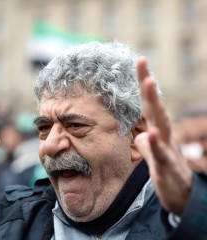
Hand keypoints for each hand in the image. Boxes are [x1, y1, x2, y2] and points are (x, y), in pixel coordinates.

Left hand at [134, 57, 192, 215]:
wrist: (182, 197)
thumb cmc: (168, 172)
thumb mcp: (153, 156)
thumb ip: (146, 144)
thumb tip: (142, 136)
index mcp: (158, 131)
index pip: (148, 104)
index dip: (143, 84)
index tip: (139, 61)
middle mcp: (164, 135)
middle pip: (154, 107)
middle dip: (148, 85)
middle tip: (142, 62)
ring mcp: (167, 149)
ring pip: (160, 123)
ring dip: (154, 103)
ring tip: (148, 83)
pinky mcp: (166, 166)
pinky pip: (160, 153)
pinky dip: (156, 143)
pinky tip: (151, 133)